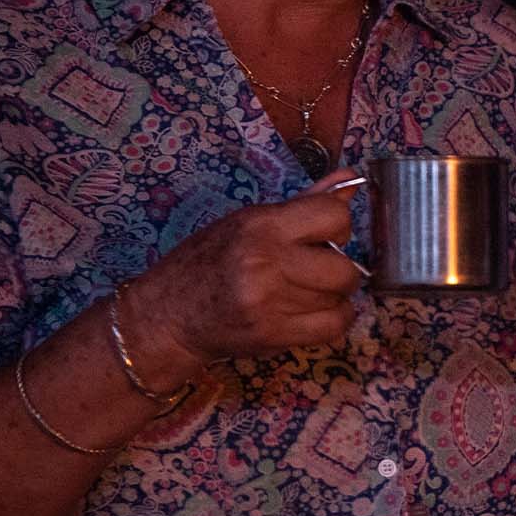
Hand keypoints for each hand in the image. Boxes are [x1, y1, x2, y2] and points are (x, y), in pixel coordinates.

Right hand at [121, 168, 367, 376]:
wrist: (165, 316)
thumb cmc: (206, 262)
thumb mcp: (246, 223)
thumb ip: (303, 205)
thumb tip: (350, 181)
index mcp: (261, 226)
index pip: (334, 217)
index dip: (338, 227)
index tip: (323, 237)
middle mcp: (266, 263)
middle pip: (344, 268)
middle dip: (340, 269)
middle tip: (318, 270)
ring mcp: (269, 303)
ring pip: (340, 299)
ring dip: (332, 296)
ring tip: (307, 292)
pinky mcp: (271, 335)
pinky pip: (333, 327)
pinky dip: (333, 319)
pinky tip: (314, 312)